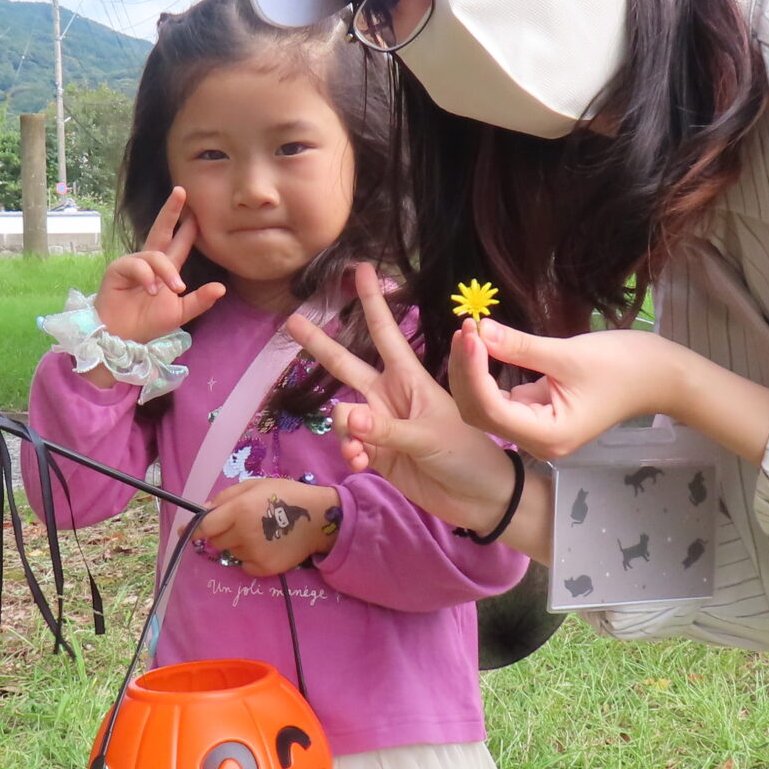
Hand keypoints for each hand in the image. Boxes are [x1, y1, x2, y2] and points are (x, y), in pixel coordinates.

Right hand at [94, 187, 226, 346]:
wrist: (123, 337)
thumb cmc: (148, 325)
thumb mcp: (180, 313)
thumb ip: (200, 301)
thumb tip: (222, 288)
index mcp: (165, 271)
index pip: (179, 244)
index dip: (187, 228)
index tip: (197, 211)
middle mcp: (149, 263)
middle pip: (161, 230)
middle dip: (171, 211)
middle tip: (181, 192)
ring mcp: (133, 264)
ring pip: (155, 255)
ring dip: (167, 271)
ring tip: (175, 289)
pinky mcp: (117, 269)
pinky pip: (136, 264)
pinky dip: (146, 277)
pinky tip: (149, 291)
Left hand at [194, 477, 338, 577]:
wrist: (319, 518)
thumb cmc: (285, 495)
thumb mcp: (255, 485)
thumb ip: (225, 497)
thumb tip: (202, 511)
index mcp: (240, 510)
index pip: (205, 526)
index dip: (195, 528)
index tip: (187, 531)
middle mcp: (244, 533)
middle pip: (216, 540)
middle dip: (222, 532)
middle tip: (241, 523)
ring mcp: (254, 553)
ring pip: (231, 552)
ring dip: (238, 544)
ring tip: (259, 533)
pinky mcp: (264, 569)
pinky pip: (243, 565)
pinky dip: (249, 557)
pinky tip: (265, 546)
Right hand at [284, 263, 531, 532]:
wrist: (478, 498)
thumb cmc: (466, 455)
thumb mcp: (429, 436)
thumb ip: (383, 428)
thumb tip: (343, 415)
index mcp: (410, 379)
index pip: (385, 333)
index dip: (372, 302)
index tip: (361, 269)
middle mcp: (390, 396)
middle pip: (346, 363)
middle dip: (319, 344)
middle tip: (290, 321)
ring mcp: (380, 424)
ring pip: (342, 415)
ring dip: (343, 430)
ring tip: (360, 451)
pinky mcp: (375, 452)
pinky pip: (347, 444)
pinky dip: (348, 452)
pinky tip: (360, 463)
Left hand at [447, 322, 684, 459]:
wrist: (661, 377)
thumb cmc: (625, 366)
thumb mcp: (569, 354)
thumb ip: (520, 346)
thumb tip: (480, 330)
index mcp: (548, 436)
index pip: (491, 409)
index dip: (473, 371)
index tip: (470, 332)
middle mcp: (538, 442)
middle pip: (481, 413)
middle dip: (467, 372)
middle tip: (465, 328)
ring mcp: (537, 431)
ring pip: (486, 407)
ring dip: (473, 373)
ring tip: (469, 333)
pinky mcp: (539, 415)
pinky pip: (501, 399)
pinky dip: (487, 375)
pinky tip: (481, 347)